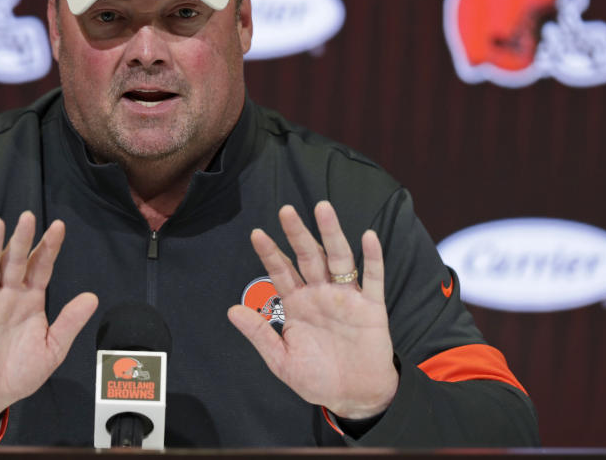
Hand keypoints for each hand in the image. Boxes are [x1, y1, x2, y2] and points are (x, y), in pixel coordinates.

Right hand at [0, 212, 97, 421]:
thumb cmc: (20, 372)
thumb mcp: (52, 348)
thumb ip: (69, 322)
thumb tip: (92, 297)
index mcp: (31, 300)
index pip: (41, 267)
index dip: (49, 247)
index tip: (59, 227)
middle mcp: (9, 296)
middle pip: (15, 261)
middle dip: (22, 239)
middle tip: (28, 217)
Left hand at [227, 201, 397, 419]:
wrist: (355, 398)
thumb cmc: (318, 379)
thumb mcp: (282, 360)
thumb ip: (260, 334)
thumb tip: (232, 311)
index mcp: (298, 304)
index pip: (281, 272)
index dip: (269, 253)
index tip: (257, 233)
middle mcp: (321, 294)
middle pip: (308, 256)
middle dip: (297, 233)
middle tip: (286, 210)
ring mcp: (347, 298)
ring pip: (338, 259)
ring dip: (331, 233)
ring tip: (323, 208)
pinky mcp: (372, 307)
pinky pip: (373, 278)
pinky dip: (372, 258)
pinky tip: (368, 237)